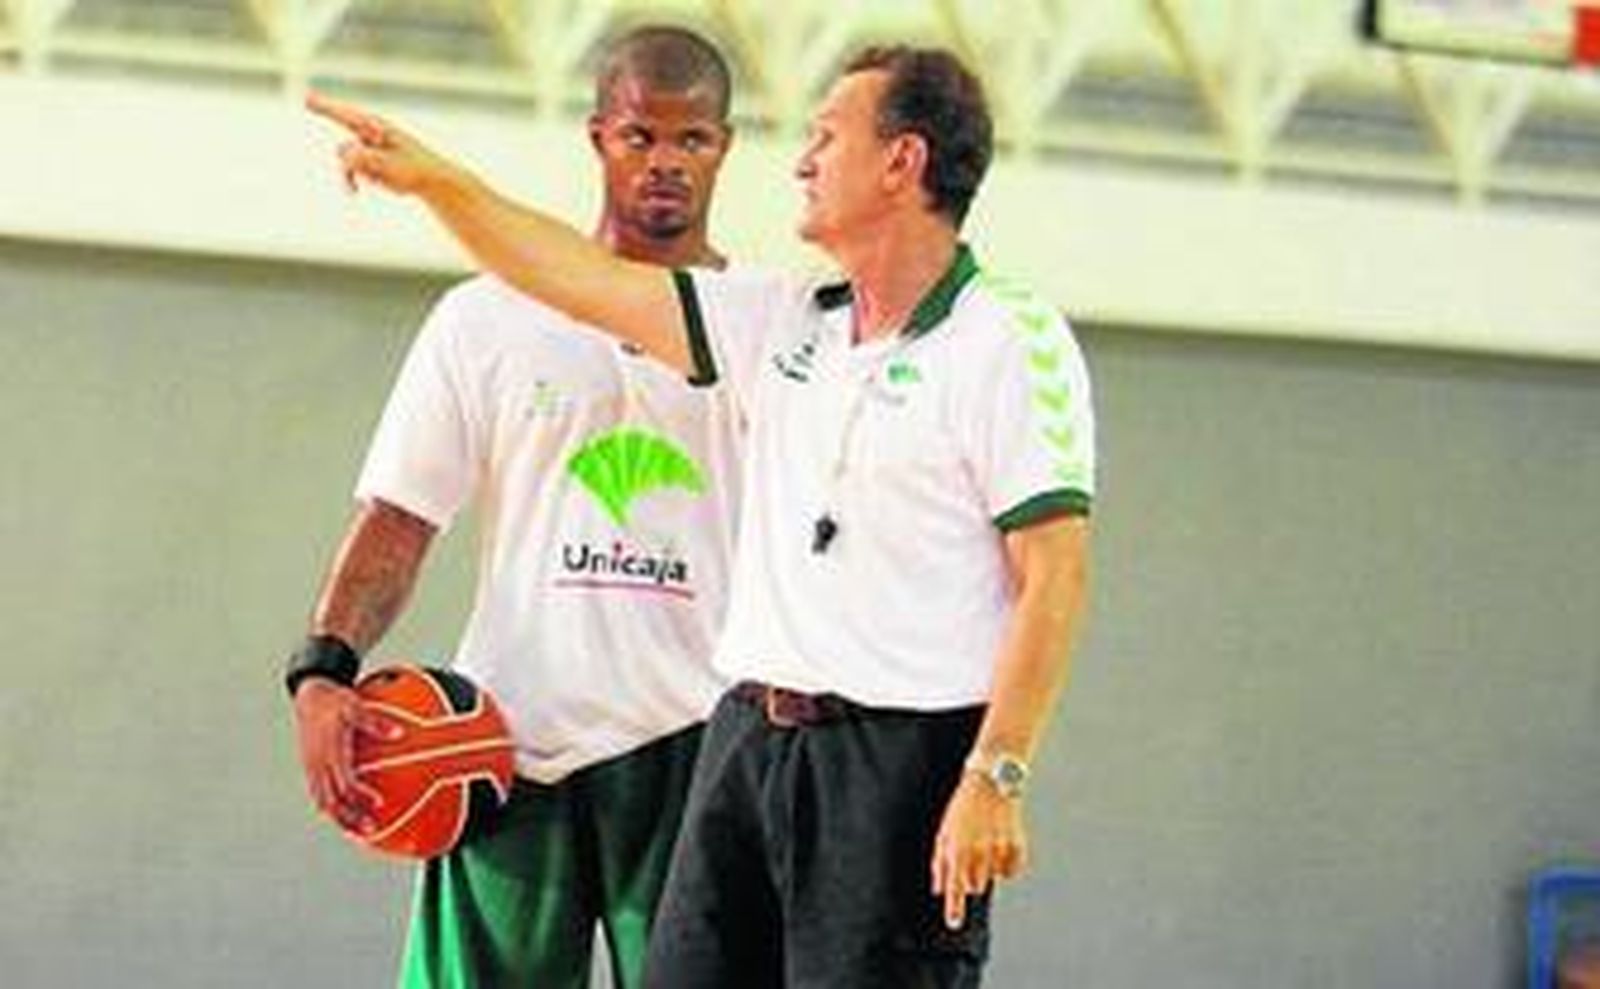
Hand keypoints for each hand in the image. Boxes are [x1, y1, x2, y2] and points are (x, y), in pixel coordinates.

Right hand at [291, 678, 398, 834]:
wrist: (309, 697)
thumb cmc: (334, 701)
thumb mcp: (355, 706)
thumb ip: (375, 722)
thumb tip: (400, 733)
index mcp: (330, 752)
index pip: (345, 782)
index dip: (360, 796)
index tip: (379, 804)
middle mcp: (319, 765)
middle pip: (332, 802)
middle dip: (351, 819)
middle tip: (372, 830)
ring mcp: (313, 769)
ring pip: (324, 803)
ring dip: (341, 820)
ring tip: (359, 833)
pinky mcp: (311, 770)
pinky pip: (320, 796)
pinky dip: (332, 810)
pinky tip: (346, 817)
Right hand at [305, 91, 465, 195]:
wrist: (429, 180)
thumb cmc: (415, 167)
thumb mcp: (392, 164)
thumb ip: (368, 158)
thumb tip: (343, 152)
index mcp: (376, 127)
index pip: (346, 116)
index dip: (326, 107)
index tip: (307, 99)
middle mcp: (367, 135)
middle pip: (344, 149)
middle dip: (355, 163)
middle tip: (371, 164)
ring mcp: (364, 149)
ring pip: (344, 163)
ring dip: (356, 175)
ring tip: (381, 181)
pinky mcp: (364, 163)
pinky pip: (348, 172)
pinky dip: (352, 181)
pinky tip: (358, 191)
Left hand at [930, 773, 1028, 928]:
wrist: (991, 782)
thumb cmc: (963, 807)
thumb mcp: (944, 833)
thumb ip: (940, 864)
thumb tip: (939, 889)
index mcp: (958, 849)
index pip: (955, 887)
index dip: (954, 908)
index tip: (954, 923)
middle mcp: (979, 853)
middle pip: (975, 886)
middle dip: (970, 875)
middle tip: (971, 853)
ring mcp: (1000, 851)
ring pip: (993, 879)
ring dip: (988, 869)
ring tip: (985, 844)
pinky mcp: (1018, 847)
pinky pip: (1012, 871)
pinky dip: (1006, 864)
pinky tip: (1000, 844)